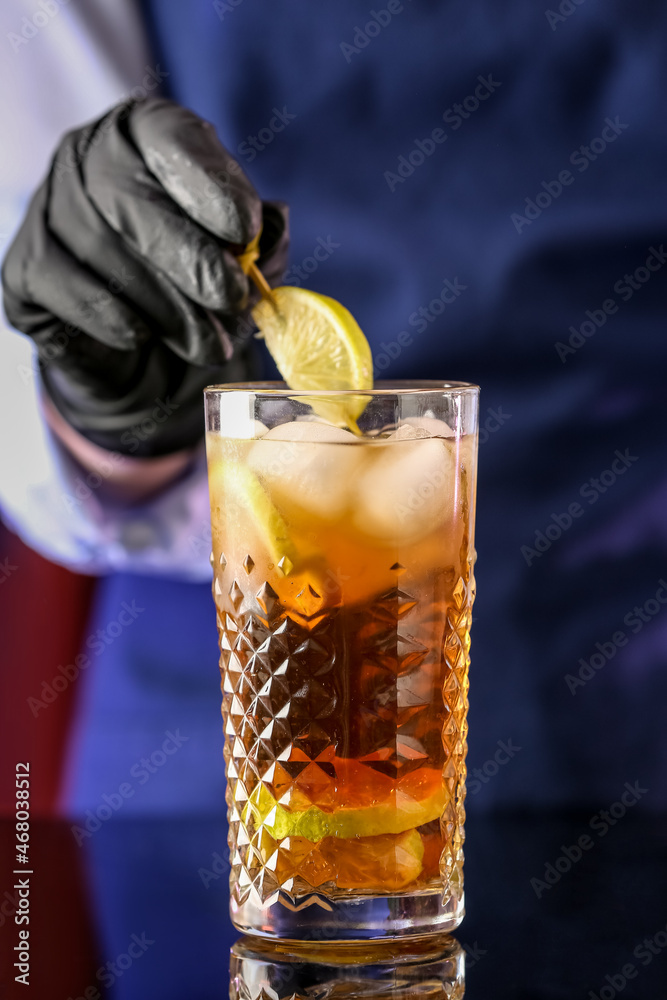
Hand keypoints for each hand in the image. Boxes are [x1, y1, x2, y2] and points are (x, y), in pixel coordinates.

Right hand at [2, 98, 287, 455]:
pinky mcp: (25, 266)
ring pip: (105, 251)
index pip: (172, 138)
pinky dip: (114, 318)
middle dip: (191, 256)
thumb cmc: (194, 286)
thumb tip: (274, 231)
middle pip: (131, 197)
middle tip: (232, 298)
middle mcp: (90, 158)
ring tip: (209, 343)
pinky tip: (144, 337)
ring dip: (166, 305)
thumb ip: (263, 241)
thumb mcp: (239, 257)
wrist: (138, 349)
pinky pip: (68, 288)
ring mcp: (49, 208)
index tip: (247, 232)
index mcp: (147, 136)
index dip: (210, 184)